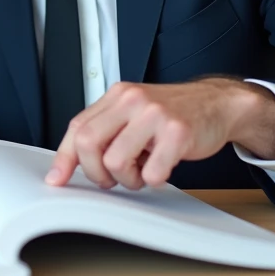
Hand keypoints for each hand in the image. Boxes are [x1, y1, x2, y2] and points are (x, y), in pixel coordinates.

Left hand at [46, 79, 274, 190]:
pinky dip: (155, 179)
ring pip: (116, 162)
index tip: (57, 180)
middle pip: (89, 144)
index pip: (78, 127)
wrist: (217, 104)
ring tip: (142, 169)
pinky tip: (163, 166)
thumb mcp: (133, 114)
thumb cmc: (172, 114)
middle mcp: (132, 100)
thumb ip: (105, 131)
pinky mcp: (178, 132)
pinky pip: (152, 173)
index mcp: (117, 95)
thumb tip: (71, 164)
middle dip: (96, 172)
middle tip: (112, 178)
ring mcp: (154, 115)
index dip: (64, 158)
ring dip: (128, 179)